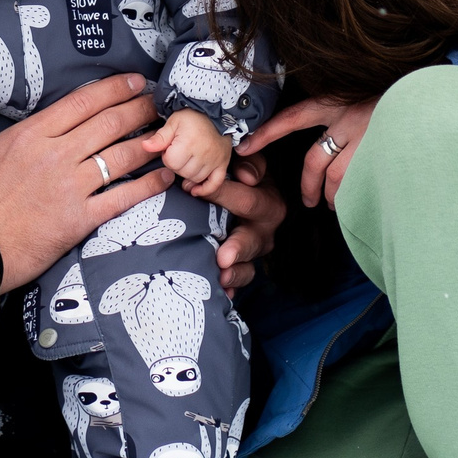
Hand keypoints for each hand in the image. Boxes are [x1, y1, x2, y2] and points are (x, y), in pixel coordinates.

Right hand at [0, 72, 172, 289]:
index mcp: (30, 135)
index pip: (82, 102)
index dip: (113, 88)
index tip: (133, 81)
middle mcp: (56, 154)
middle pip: (108, 123)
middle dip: (138, 109)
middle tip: (156, 102)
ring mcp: (71, 186)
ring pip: (121, 156)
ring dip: (148, 142)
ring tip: (166, 134)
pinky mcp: (80, 218)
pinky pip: (123, 197)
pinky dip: (148, 186)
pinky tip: (165, 177)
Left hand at [154, 109, 234, 197]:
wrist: (216, 112)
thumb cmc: (193, 116)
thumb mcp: (173, 122)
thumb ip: (159, 137)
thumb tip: (145, 146)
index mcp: (189, 143)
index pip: (171, 163)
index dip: (168, 156)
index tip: (171, 148)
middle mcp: (203, 153)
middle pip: (183, 172)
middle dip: (177, 165)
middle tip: (180, 153)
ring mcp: (215, 160)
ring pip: (196, 178)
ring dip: (188, 174)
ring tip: (187, 162)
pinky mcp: (223, 163)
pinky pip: (215, 183)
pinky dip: (205, 189)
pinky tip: (195, 190)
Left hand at [201, 154, 283, 291]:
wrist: (249, 195)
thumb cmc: (242, 176)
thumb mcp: (249, 163)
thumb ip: (249, 164)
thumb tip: (245, 175)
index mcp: (268, 202)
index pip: (245, 199)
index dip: (218, 194)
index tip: (190, 189)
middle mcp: (264, 230)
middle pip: (250, 240)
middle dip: (236, 249)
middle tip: (223, 257)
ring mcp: (254, 251)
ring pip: (247, 266)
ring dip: (234, 273)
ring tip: (221, 279)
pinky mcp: (244, 266)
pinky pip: (239, 280)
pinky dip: (230, 288)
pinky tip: (220, 294)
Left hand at [243, 94, 380, 208]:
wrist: (431, 99)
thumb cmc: (392, 100)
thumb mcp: (360, 97)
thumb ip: (338, 119)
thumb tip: (322, 144)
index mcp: (335, 102)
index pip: (292, 118)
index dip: (267, 133)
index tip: (244, 147)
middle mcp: (347, 119)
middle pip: (314, 160)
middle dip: (308, 187)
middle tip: (309, 202)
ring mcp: (366, 138)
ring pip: (336, 178)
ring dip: (332, 196)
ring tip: (334, 203)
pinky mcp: (382, 155)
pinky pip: (360, 185)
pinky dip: (355, 196)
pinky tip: (357, 200)